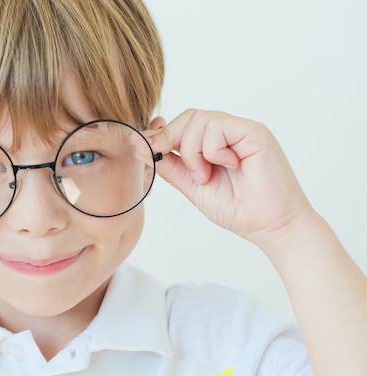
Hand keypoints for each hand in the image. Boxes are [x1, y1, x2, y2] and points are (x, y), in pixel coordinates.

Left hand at [147, 109, 314, 247]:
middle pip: (188, 116)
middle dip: (170, 139)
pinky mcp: (254, 132)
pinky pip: (217, 126)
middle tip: (176, 167)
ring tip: (205, 176)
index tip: (142, 147)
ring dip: (192, 152)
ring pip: (199, 119)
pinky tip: (228, 167)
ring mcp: (241, 130)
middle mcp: (229, 132)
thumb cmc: (238, 209)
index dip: (159, 133)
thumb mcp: (191, 185)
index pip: (181, 124)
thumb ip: (169, 164)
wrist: (270, 226)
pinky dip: (212, 150)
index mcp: (214, 143)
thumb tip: (138, 144)